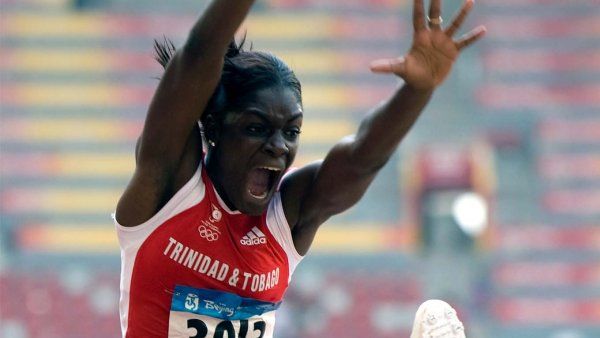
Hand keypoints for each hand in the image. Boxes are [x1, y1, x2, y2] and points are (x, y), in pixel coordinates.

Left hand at [370, 0, 485, 90]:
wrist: (422, 84)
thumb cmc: (409, 74)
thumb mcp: (399, 69)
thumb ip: (387, 66)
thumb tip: (371, 67)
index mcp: (419, 37)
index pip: (418, 17)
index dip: (419, 4)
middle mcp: (432, 36)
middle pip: (435, 15)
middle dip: (437, 2)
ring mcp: (444, 42)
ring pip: (454, 24)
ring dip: (462, 14)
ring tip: (470, 1)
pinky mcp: (452, 52)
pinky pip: (465, 42)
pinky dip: (473, 37)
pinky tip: (483, 30)